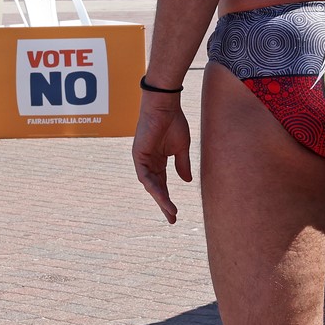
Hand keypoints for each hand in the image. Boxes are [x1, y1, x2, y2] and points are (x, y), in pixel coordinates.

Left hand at [133, 95, 191, 223]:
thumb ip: (182, 164)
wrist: (165, 105)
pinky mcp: (138, 156)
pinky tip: (162, 197)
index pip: (163, 184)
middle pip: (156, 188)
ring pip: (151, 185)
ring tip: (171, 212)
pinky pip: (145, 176)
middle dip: (164, 204)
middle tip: (172, 219)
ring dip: (161, 199)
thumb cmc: (173, 122)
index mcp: (159, 160)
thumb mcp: (181, 148)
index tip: (175, 214)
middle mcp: (149, 162)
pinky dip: (154, 187)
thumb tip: (186, 181)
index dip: (168, 198)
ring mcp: (142, 160)